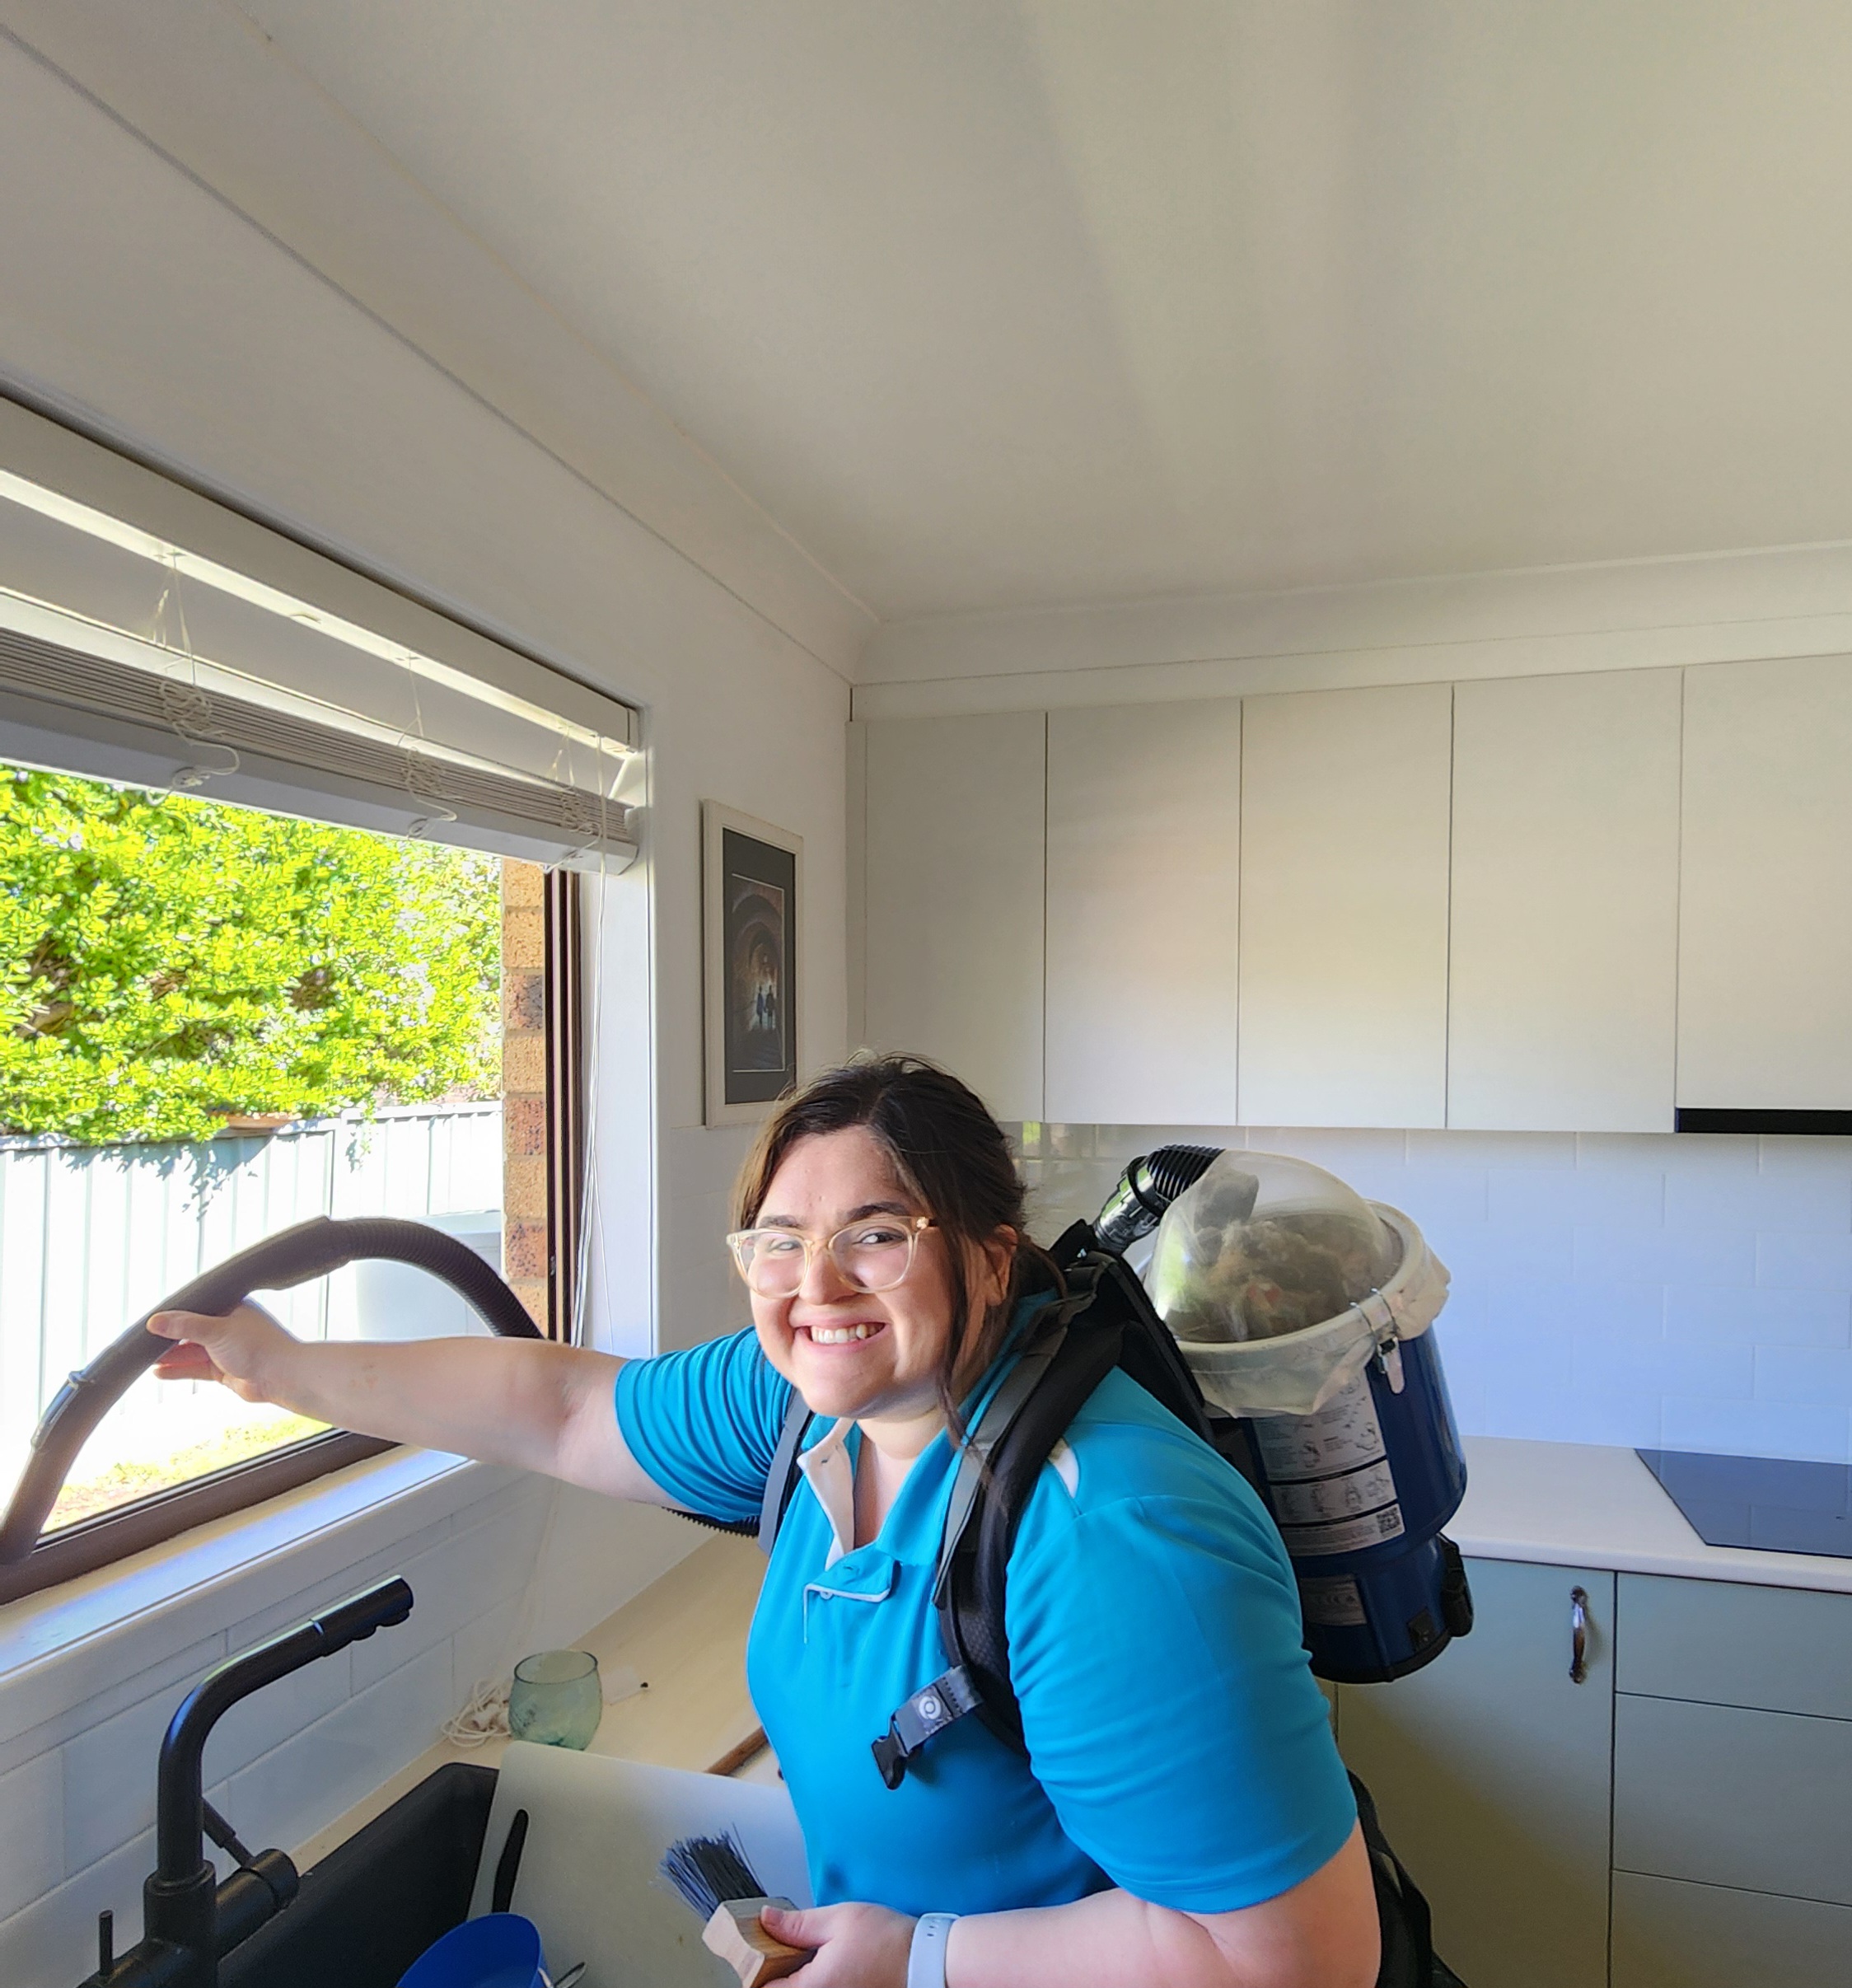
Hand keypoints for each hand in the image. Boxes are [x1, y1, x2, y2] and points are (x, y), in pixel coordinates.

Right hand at [148, 1301, 293, 1404]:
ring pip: (191, 1351)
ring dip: (170, 1356)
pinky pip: (196, 1368)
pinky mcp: (224, 1369)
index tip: (149, 1321)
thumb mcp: (216, 1330)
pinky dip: (179, 1370)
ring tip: (145, 1360)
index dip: (173, 1315)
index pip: (195, 1307)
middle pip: (191, 1331)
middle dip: (168, 1338)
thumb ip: (185, 1326)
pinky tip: (159, 1372)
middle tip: (142, 1343)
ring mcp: (226, 1349)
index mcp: (231, 1307)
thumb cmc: (258, 1346)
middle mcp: (228, 1326)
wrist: (282, 1376)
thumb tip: (154, 1321)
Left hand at [759, 1901, 915, 1986]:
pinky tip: (823, 1963)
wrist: (926, 1962)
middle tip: (780, 1947)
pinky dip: (814, 1979)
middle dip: (777, 1972)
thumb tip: (767, 1921)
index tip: (758, 1949)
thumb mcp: (839, 1920)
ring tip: (803, 1954)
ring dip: (796, 1976)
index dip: (756, 1967)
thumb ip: (798, 1924)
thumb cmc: (888, 1942)